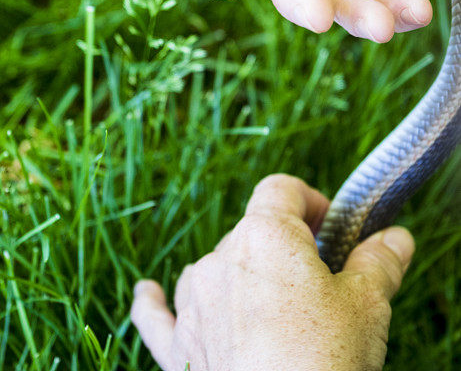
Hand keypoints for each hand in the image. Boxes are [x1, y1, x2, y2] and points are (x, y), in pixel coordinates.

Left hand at [131, 174, 414, 370]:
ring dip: (239, 279)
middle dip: (286, 252)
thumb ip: (378, 263)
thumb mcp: (366, 307)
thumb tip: (395, 238)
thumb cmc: (324, 360)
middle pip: (253, 232)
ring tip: (273, 312)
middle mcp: (220, 258)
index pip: (281, 189)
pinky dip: (155, 303)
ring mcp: (193, 303)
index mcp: (264, 235)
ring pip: (214, 269)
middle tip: (321, 288)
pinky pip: (157, 316)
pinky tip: (146, 293)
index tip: (333, 229)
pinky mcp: (176, 347)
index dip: (310, 201)